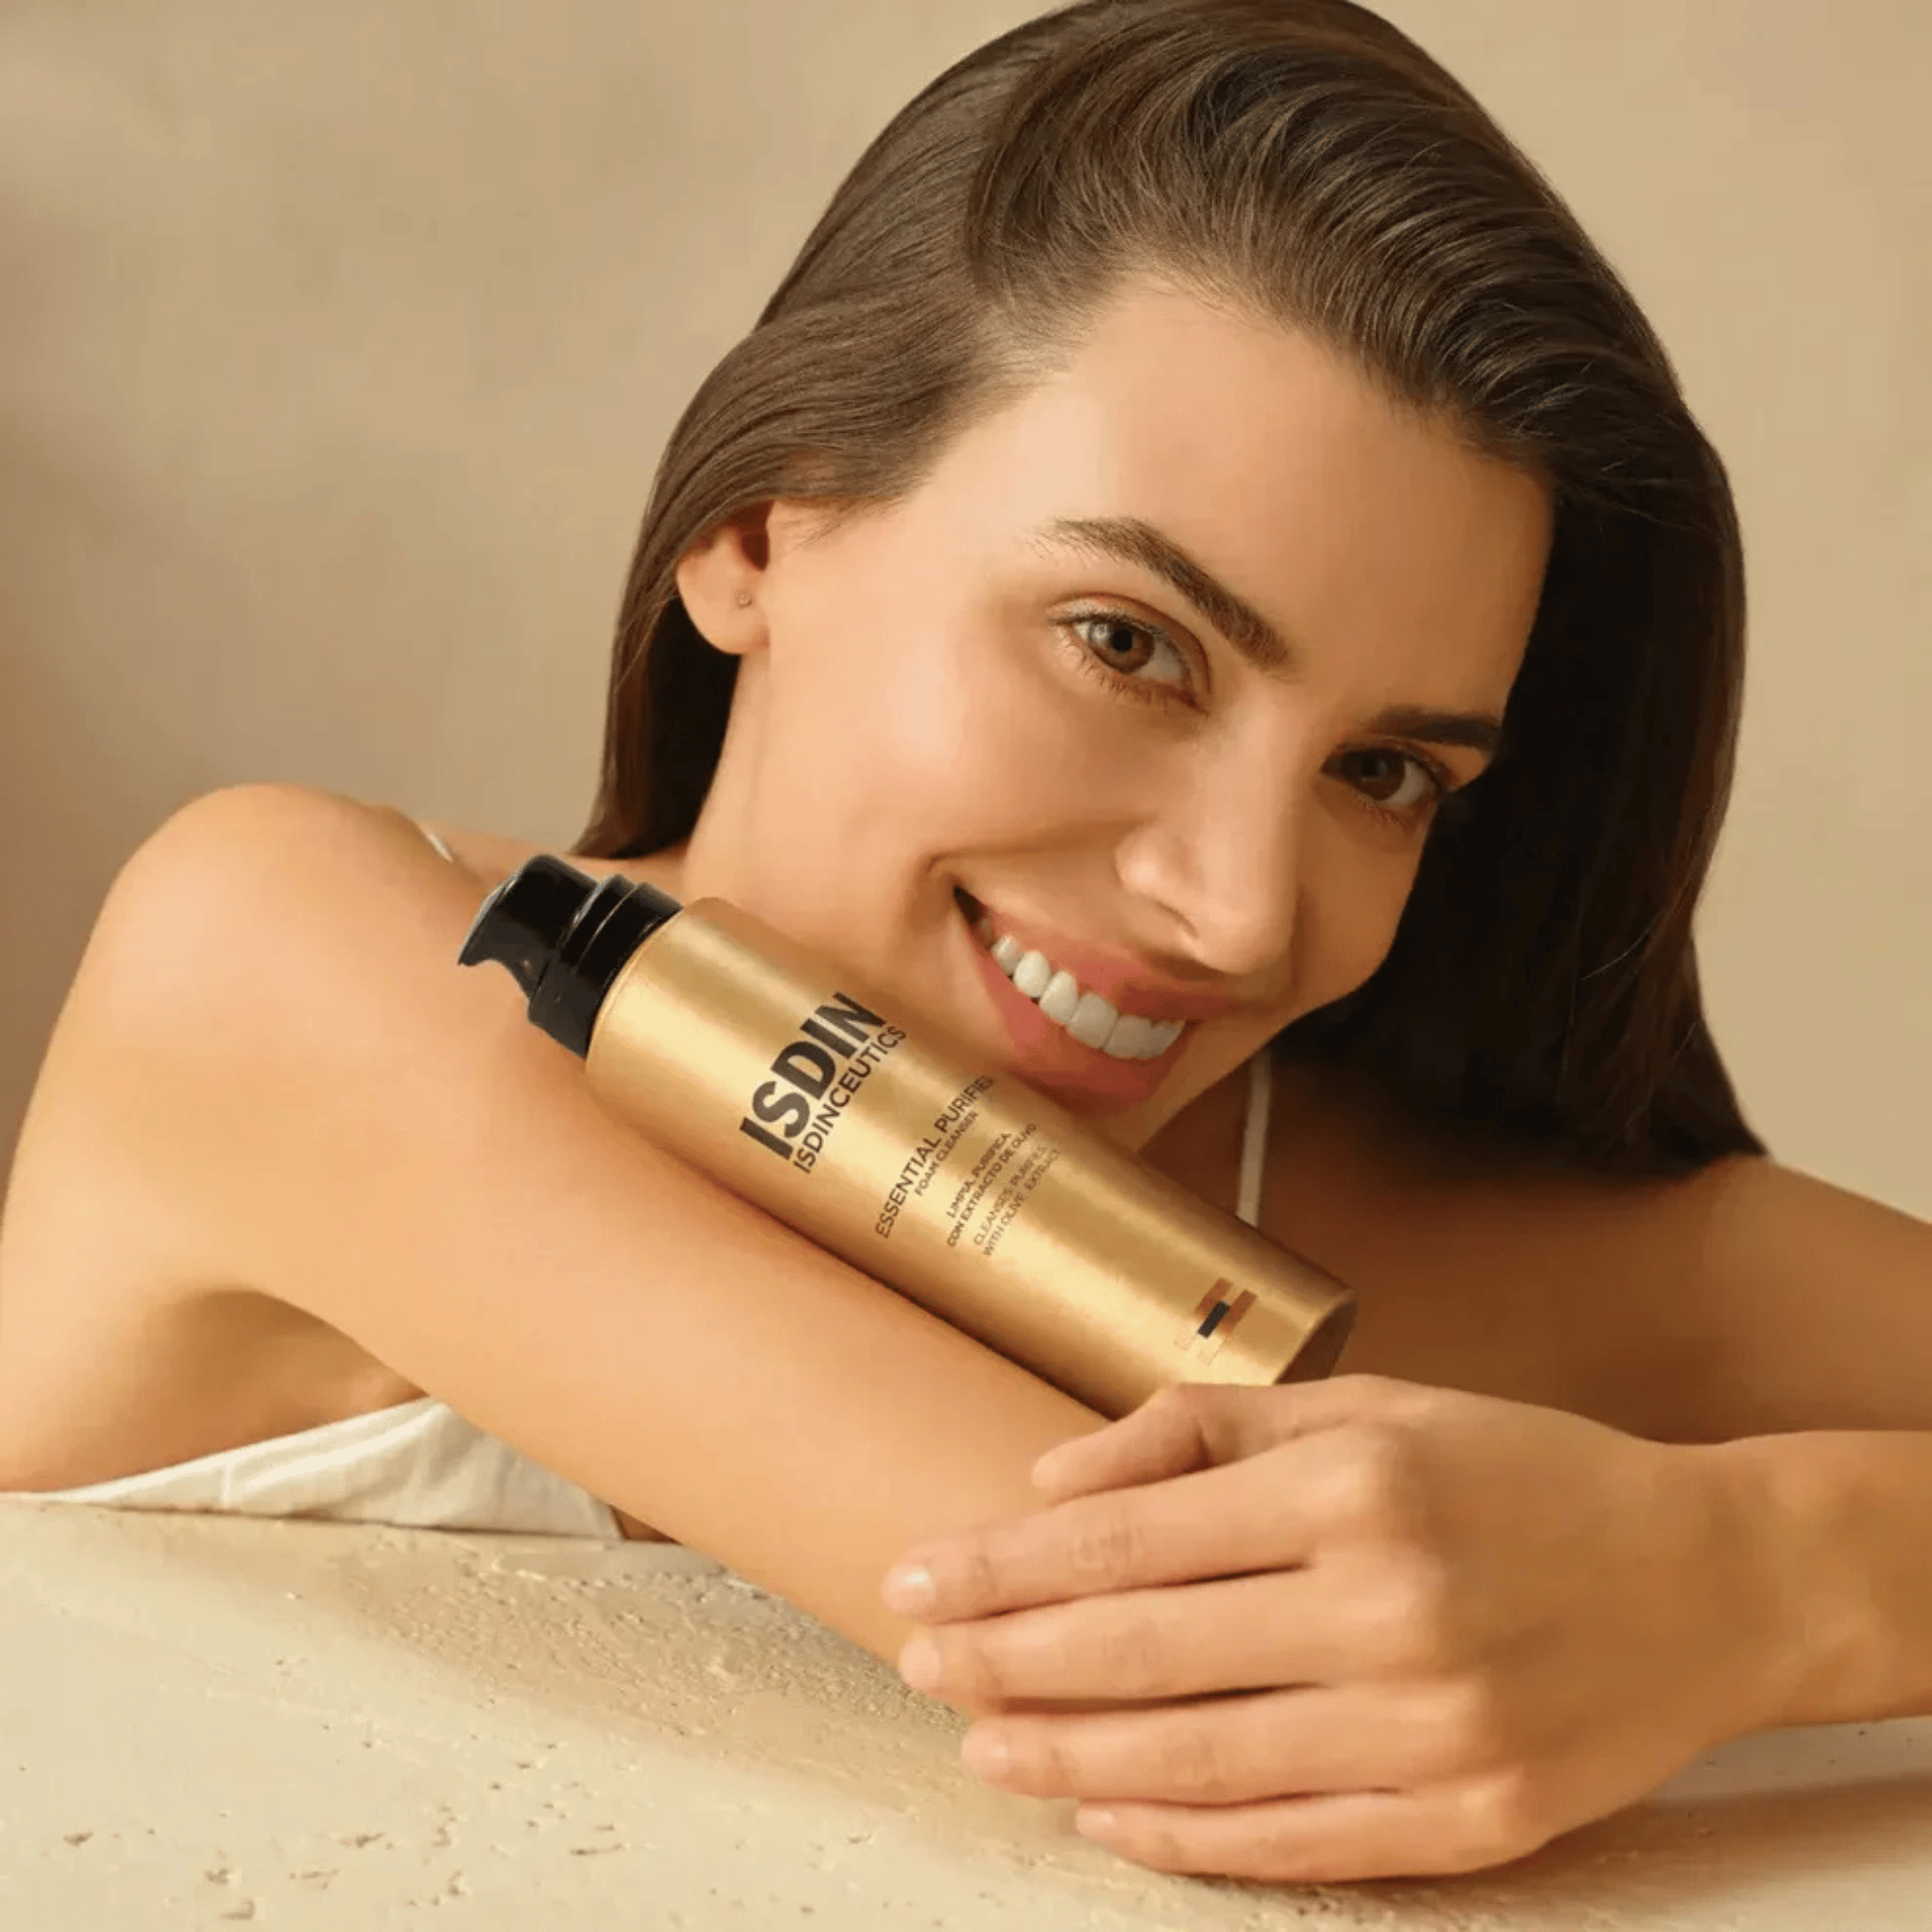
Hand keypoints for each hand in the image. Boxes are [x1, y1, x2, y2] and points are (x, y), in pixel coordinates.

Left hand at [879, 1375, 1775, 1882]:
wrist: (1709, 1580)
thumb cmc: (1516, 1473)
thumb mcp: (1368, 1407)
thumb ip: (1202, 1430)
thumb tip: (1052, 1482)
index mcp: (1354, 1487)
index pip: (1127, 1537)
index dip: (1002, 1567)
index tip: (916, 1575)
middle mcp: (1389, 1608)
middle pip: (1139, 1653)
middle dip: (1002, 1659)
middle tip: (913, 1661)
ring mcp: (1431, 1729)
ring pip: (1195, 1761)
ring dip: (1062, 1756)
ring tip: (978, 1740)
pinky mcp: (1470, 1821)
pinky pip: (1288, 1843)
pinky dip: (1178, 1835)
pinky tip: (1100, 1811)